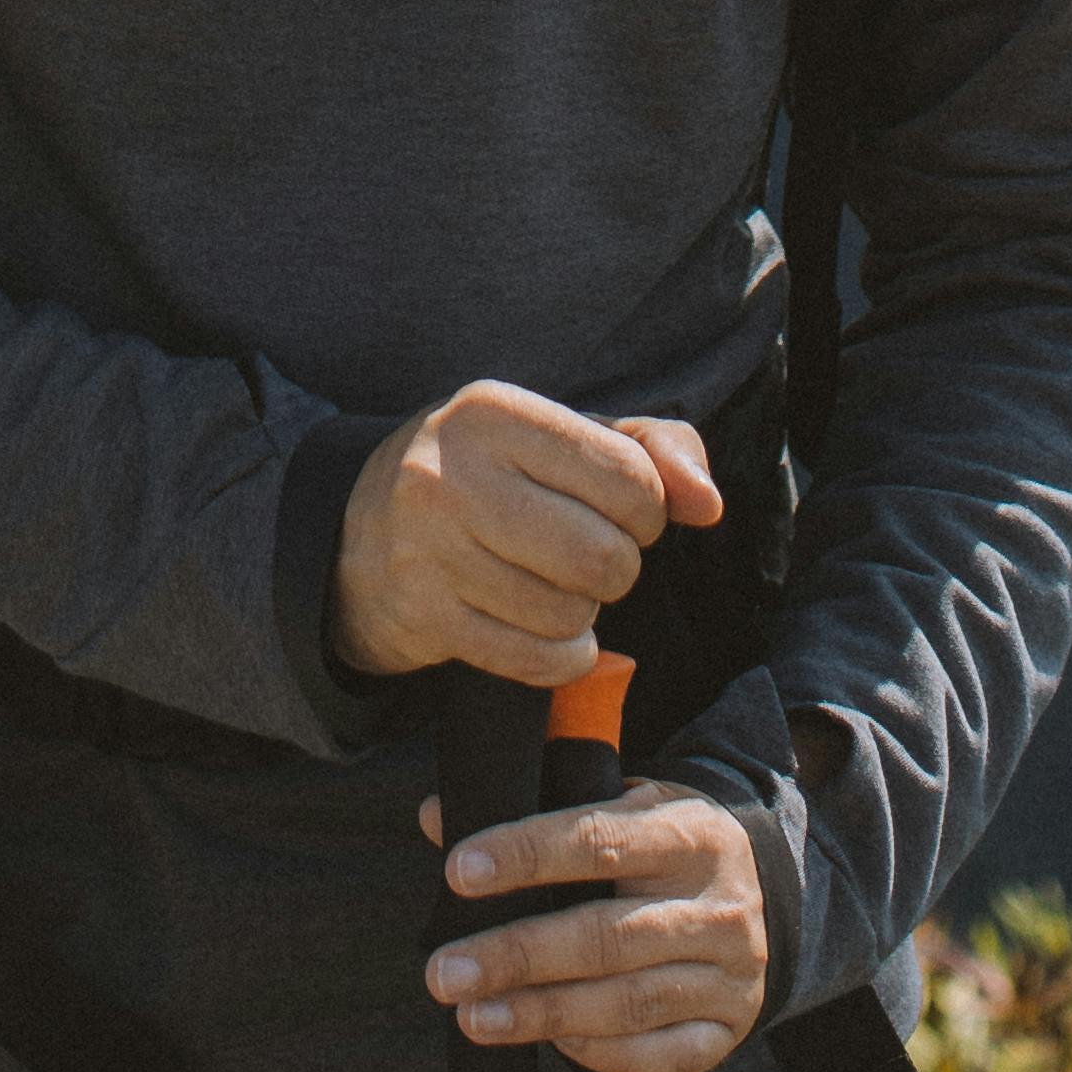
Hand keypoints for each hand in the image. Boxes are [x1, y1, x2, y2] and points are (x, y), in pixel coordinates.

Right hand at [326, 382, 717, 687]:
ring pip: (571, 615)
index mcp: (491, 409)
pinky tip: (542, 630)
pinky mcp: (425, 616)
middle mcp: (452, 473)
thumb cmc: (490, 475)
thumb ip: (652, 449)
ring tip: (554, 585)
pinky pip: (538, 661)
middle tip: (588, 556)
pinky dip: (562, 657)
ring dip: (584, 614)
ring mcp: (430, 549)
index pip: (629, 477)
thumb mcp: (559, 436)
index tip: (619, 511)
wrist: (361, 532)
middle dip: (617, 568)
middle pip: (604, 556)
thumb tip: (709, 505)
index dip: (648, 509)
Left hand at [419, 779, 770, 1071]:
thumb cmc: (663, 845)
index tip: (457, 872)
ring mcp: (730, 973)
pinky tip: (552, 1044)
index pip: (596, 839)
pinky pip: (664, 1056)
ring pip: (627, 1003)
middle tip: (444, 972)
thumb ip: (535, 810)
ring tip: (473, 1017)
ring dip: (542, 1014)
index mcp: (687, 832)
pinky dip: (603, 1054)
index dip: (524, 855)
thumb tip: (436, 817)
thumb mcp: (618, 803)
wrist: (762, 892)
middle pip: (604, 936)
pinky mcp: (731, 1028)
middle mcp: (716, 905)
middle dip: (515, 956)